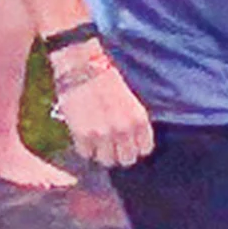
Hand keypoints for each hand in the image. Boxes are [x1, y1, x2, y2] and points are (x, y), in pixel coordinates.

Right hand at [52, 49, 154, 168]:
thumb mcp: (132, 101)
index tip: (127, 143)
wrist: (83, 68)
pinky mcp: (83, 135)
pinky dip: (84, 148)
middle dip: (119, 154)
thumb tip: (133, 144)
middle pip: (126, 160)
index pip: (144, 150)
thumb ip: (134, 123)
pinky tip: (84, 135)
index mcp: (139, 120)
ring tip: (96, 140)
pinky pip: (86, 154)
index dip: (135, 147)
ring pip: (106, 161)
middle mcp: (124, 129)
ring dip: (101, 153)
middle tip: (111, 145)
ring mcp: (103, 134)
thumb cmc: (107, 81)